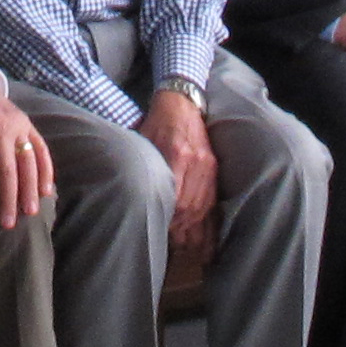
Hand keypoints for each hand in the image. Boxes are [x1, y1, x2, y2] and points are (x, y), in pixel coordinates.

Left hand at [0, 64, 50, 225]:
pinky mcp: (29, 125)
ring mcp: (19, 127)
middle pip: (8, 170)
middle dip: (8, 199)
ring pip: (28, 162)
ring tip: (30, 212)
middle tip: (8, 224)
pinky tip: (47, 191)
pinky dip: (46, 171)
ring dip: (30, 189)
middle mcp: (2, 129)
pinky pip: (41, 150)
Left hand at [136, 90, 217, 261]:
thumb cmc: (155, 123)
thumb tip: (132, 197)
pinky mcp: (213, 167)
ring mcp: (207, 165)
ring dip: (193, 226)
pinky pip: (212, 199)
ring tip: (184, 242)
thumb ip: (142, 168)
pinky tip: (200, 230)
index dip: (167, 219)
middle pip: (189, 206)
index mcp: (175, 154)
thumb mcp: (142, 141)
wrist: (180, 104)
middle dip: (179, 228)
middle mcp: (195, 161)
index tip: (158, 231)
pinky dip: (205, 217)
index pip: (174, 197)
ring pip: (202, 206)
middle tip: (169, 242)